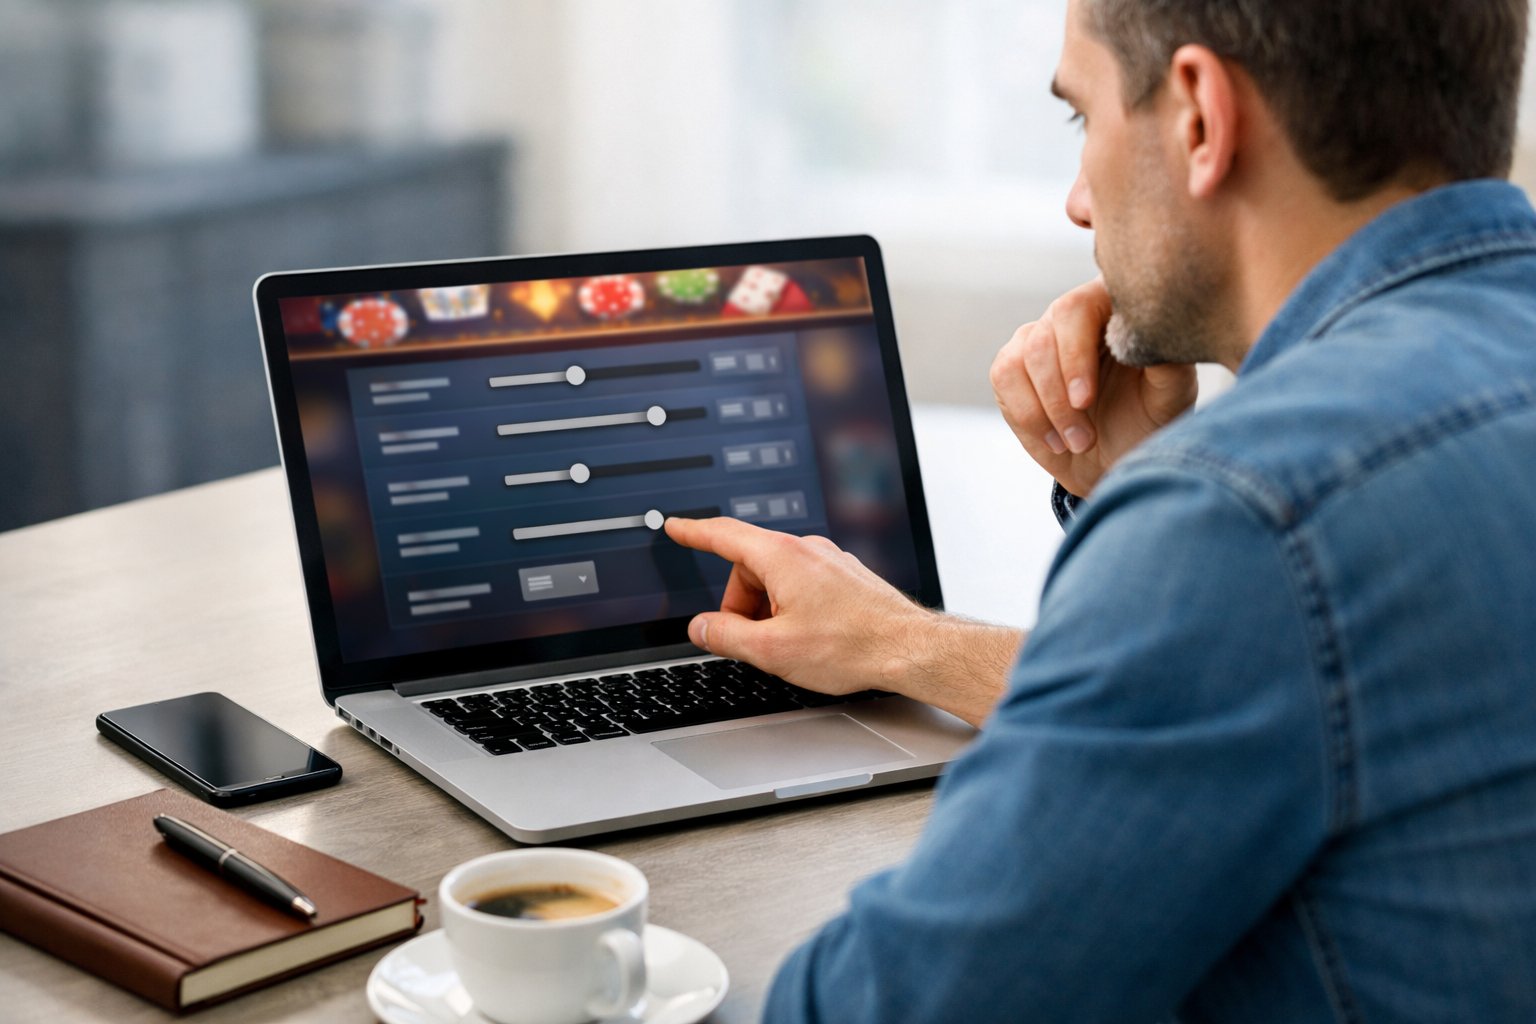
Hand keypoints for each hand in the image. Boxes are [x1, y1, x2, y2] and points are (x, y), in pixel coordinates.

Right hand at [662, 516, 933, 695]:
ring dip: (769, 610)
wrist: (909, 649)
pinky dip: (794, 609)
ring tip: (789, 645)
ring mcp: (829, 561)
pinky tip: (811, 639)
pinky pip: (803, 586)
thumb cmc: (851, 646)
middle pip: (750, 567)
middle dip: (741, 604)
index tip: (678, 527)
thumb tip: (701, 627)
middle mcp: (807, 550)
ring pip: (777, 580)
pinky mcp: (846, 577)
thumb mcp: (772, 649)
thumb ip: (726, 636)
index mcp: (782, 557)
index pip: (724, 535)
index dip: (694, 533)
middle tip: (752, 641)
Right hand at [990, 277, 1197, 495]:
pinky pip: (1003, 380)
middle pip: (1043, 338)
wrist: (1118, 456)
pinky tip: (1056, 440)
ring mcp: (1038, 339)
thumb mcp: (1170, 395)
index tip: (1085, 400)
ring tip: (1079, 443)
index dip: (1074, 355)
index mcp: (1111, 307)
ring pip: (1019, 362)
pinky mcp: (1012, 367)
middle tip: (1084, 437)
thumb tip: (1154, 338)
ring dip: (1047, 412)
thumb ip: (1168, 363)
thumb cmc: (1148, 420)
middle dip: (1058, 394)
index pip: (1077, 309)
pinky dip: (1029, 417)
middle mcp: (1071, 316)